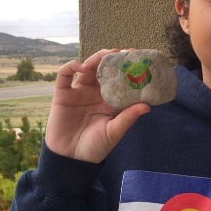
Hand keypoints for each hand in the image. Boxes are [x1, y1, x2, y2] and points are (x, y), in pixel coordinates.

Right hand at [45, 48, 150, 162]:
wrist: (71, 159)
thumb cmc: (95, 147)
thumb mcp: (114, 132)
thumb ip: (128, 118)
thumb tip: (147, 106)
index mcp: (109, 101)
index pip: (119, 80)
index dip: (127, 70)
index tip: (139, 60)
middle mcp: (95, 93)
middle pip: (104, 70)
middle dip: (114, 59)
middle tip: (125, 52)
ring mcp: (78, 92)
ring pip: (87, 68)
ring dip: (97, 58)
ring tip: (108, 54)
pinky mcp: (62, 94)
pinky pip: (65, 75)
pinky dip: (72, 66)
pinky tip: (82, 66)